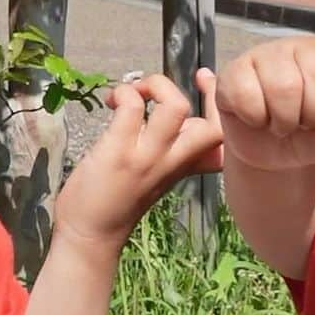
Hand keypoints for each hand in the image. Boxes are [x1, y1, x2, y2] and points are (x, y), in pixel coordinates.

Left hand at [53, 69, 222, 252]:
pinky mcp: (119, 152)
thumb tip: (186, 122)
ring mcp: (148, 157)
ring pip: (176, 107)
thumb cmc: (119, 201)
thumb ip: (179, 154)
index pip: (224, 136)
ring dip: (155, 86)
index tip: (204, 79)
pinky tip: (112, 101)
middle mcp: (173, 161)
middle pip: (213, 126)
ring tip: (134, 93)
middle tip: (157, 89)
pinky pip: (133, 107)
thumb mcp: (161, 178)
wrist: (90, 235)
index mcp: (185, 165)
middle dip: (189, 92)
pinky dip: (124, 93)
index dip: (220, 102)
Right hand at [215, 37, 314, 170]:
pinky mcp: (234, 71)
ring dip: (284, 121)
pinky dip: (255, 118)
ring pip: (284, 85)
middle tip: (306, 123)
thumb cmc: (314, 136)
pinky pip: (247, 93)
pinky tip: (257, 118)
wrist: (273, 156)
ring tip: (281, 124)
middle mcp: (303, 47)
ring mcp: (267, 55)